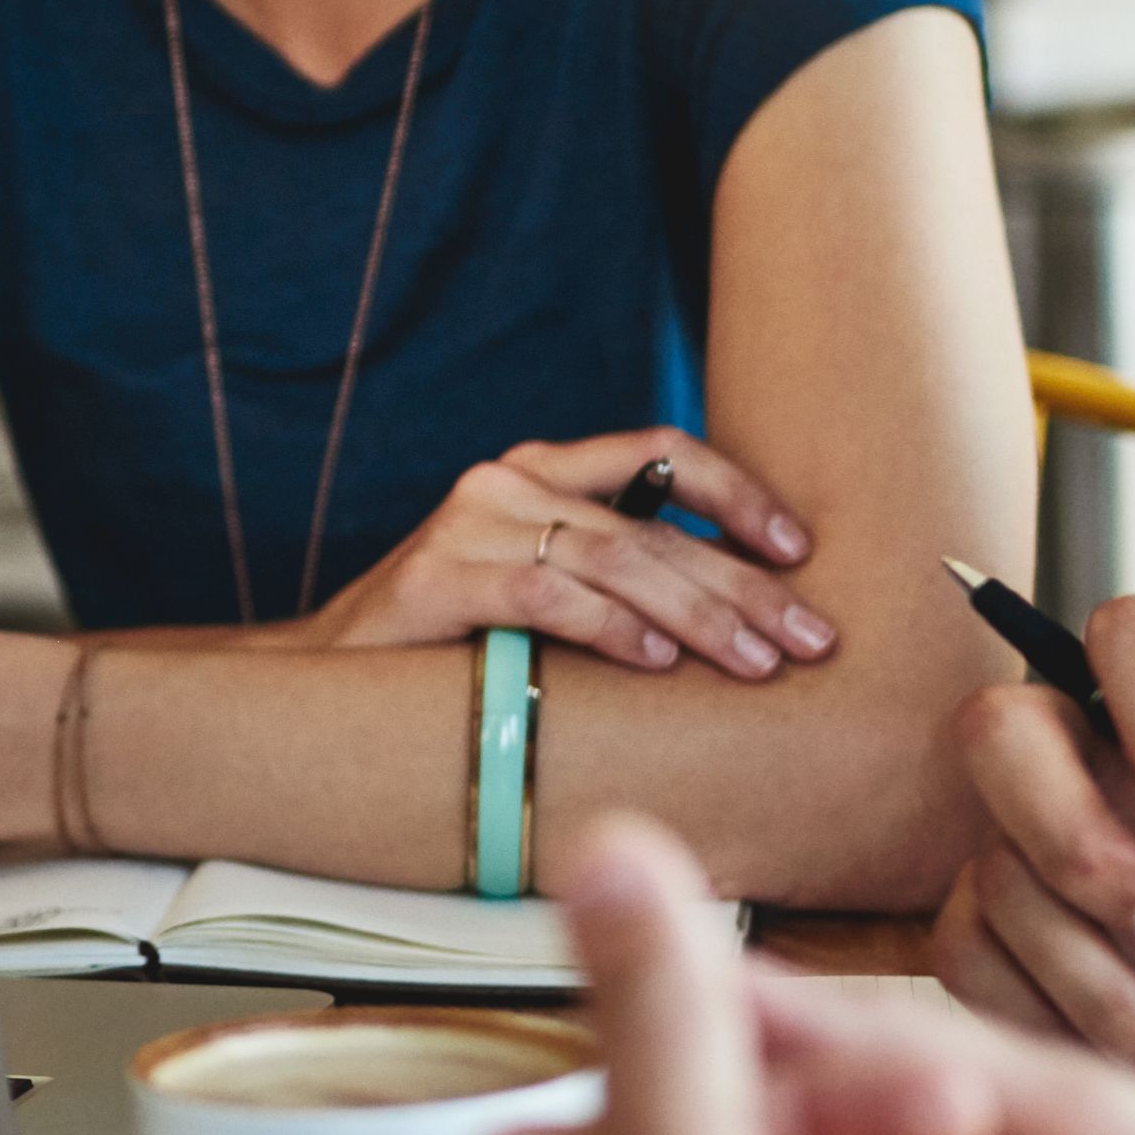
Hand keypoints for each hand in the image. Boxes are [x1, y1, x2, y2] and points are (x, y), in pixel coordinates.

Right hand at [299, 429, 838, 677]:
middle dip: (743, 584)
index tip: (801, 550)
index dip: (739, 493)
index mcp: (541, 473)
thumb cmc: (453, 646)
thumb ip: (613, 578)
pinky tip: (658, 661)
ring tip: (756, 663)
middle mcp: (506, 483)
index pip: (659, 451)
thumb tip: (745, 609)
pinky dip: (609, 627)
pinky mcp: (435, 579)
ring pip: (611, 558)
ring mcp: (467, 526)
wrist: (323, 683)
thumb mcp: (542, 592)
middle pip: (650, 524)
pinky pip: (543, 595)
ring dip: (698, 614)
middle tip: (811, 638)